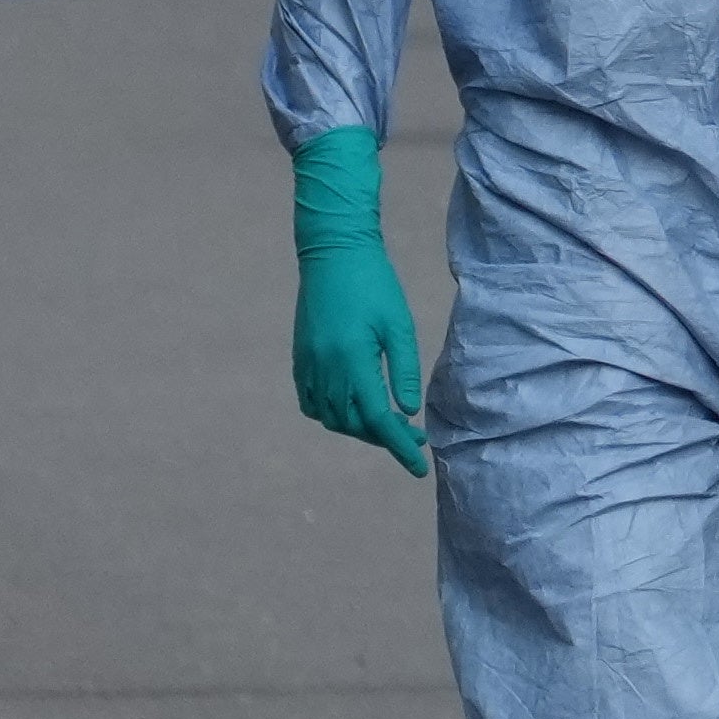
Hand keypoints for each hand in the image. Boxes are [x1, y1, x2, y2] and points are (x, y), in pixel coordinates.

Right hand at [291, 123, 428, 471]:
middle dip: (384, 437)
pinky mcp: (299, 358)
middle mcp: (324, 370)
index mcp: (351, 362)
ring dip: (359, 428)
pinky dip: (332, 415)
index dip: (398, 446)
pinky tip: (353, 410)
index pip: (376, 419)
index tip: (418, 467)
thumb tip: (407, 413)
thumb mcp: (399, 325)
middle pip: (353, 423)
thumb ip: (404, 370)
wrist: (333, 252)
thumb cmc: (374, 284)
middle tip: (414, 437)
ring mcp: (307, 365)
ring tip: (388, 423)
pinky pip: (311, 402)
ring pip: (331, 417)